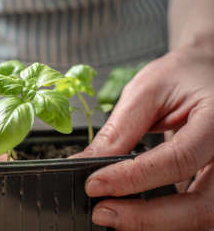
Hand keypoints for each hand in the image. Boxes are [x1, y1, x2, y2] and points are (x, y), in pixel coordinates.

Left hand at [72, 44, 213, 230]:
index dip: (133, 178)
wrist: (207, 73)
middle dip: (147, 217)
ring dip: (156, 224)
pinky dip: (167, 219)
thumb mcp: (147, 92)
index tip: (94, 184)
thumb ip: (120, 131)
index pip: (179, 159)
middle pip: (202, 205)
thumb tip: (86, 164)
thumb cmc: (182, 77)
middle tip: (102, 212)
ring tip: (115, 215)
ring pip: (203, 218)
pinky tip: (138, 213)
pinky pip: (199, 213)